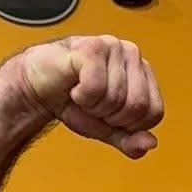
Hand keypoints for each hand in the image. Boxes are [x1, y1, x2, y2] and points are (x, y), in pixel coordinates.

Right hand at [10, 35, 163, 159]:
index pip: (154, 113)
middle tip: (92, 103)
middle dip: (110, 116)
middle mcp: (133, 55)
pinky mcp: (93, 47)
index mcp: (143, 73)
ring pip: (116, 98)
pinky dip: (82, 96)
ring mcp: (114, 47)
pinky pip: (97, 87)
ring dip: (92, 106)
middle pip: (137, 107)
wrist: (38, 87)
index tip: (107, 114)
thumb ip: (129, 139)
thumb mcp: (106, 129)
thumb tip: (150, 144)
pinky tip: (74, 86)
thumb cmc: (73, 102)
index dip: (128, 124)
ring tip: (81, 92)